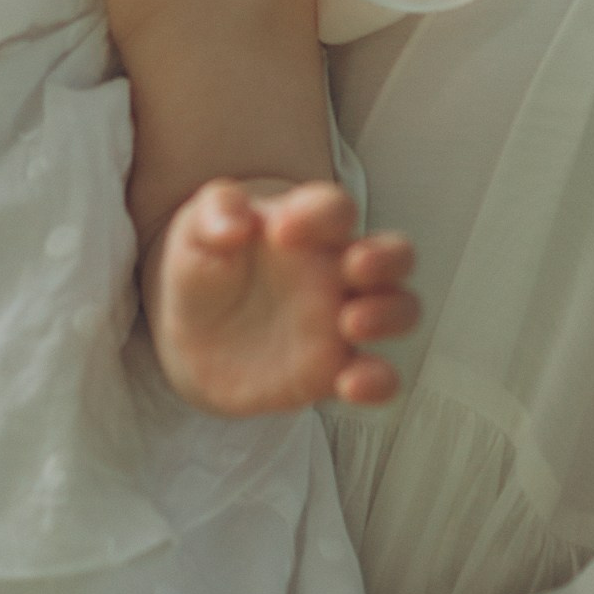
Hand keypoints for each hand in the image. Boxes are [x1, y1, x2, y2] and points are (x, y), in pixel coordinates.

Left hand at [146, 179, 418, 416]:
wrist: (193, 337)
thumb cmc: (205, 269)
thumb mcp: (196, 233)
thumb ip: (215, 215)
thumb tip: (236, 224)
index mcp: (307, 228)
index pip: (336, 209)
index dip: (320, 214)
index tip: (280, 233)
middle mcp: (336, 271)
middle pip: (396, 253)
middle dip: (388, 257)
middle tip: (354, 267)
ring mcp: (342, 321)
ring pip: (400, 310)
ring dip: (389, 315)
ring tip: (351, 323)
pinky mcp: (335, 369)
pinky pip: (379, 375)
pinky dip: (379, 381)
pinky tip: (350, 385)